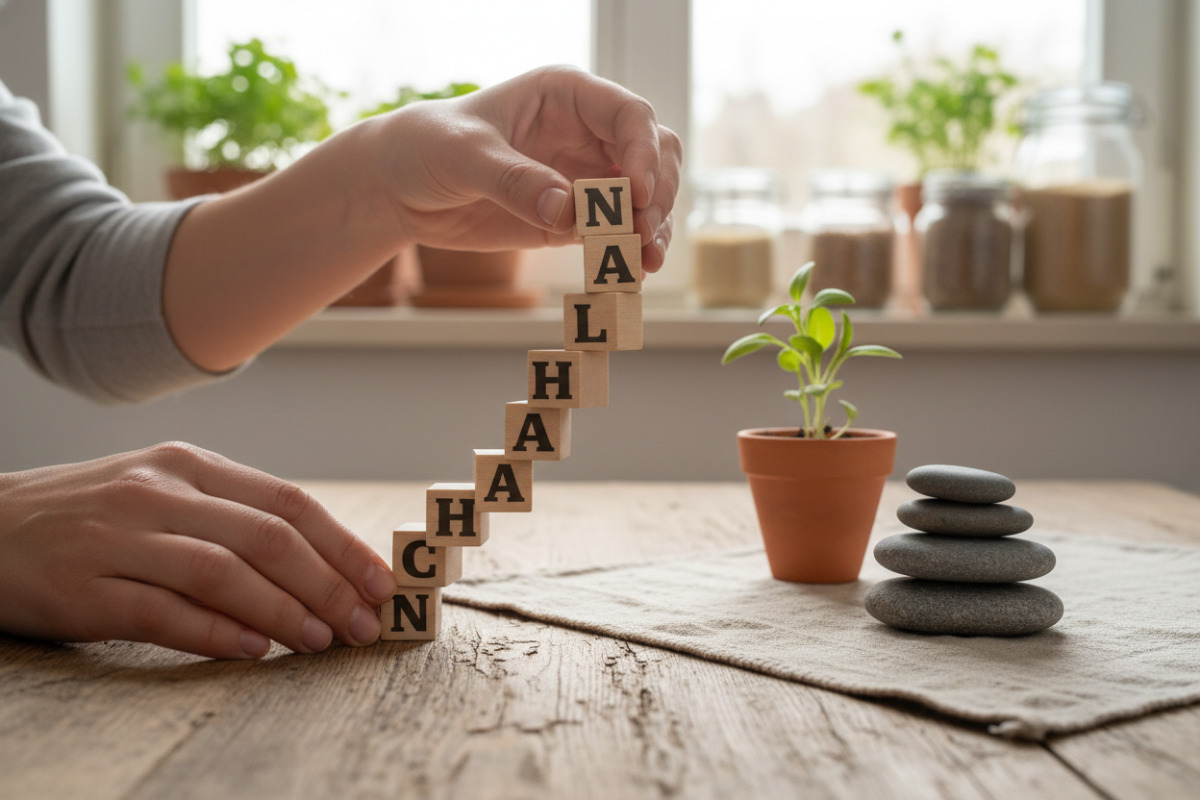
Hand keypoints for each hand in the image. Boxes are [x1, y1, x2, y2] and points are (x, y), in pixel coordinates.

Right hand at [0, 442, 395, 658]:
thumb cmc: (90, 514)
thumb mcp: (162, 491)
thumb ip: (231, 517)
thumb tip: (316, 563)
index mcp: (188, 464)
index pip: (286, 502)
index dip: (342, 545)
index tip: (380, 582)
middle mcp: (157, 492)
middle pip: (266, 538)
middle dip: (328, 584)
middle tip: (363, 622)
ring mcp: (117, 539)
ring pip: (222, 573)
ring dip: (283, 612)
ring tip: (322, 640)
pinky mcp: (82, 589)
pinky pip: (163, 613)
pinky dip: (217, 633)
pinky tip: (255, 651)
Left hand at [368, 64, 681, 270]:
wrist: (400, 188)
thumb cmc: (428, 146)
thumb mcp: (464, 155)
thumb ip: (514, 179)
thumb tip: (566, 211)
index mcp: (567, 96)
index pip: (630, 115)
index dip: (643, 152)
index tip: (636, 193)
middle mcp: (587, 133)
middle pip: (654, 155)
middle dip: (658, 194)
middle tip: (644, 232)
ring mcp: (585, 177)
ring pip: (645, 198)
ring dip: (653, 229)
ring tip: (645, 262)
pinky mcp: (575, 219)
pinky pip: (616, 234)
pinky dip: (630, 253)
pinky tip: (631, 274)